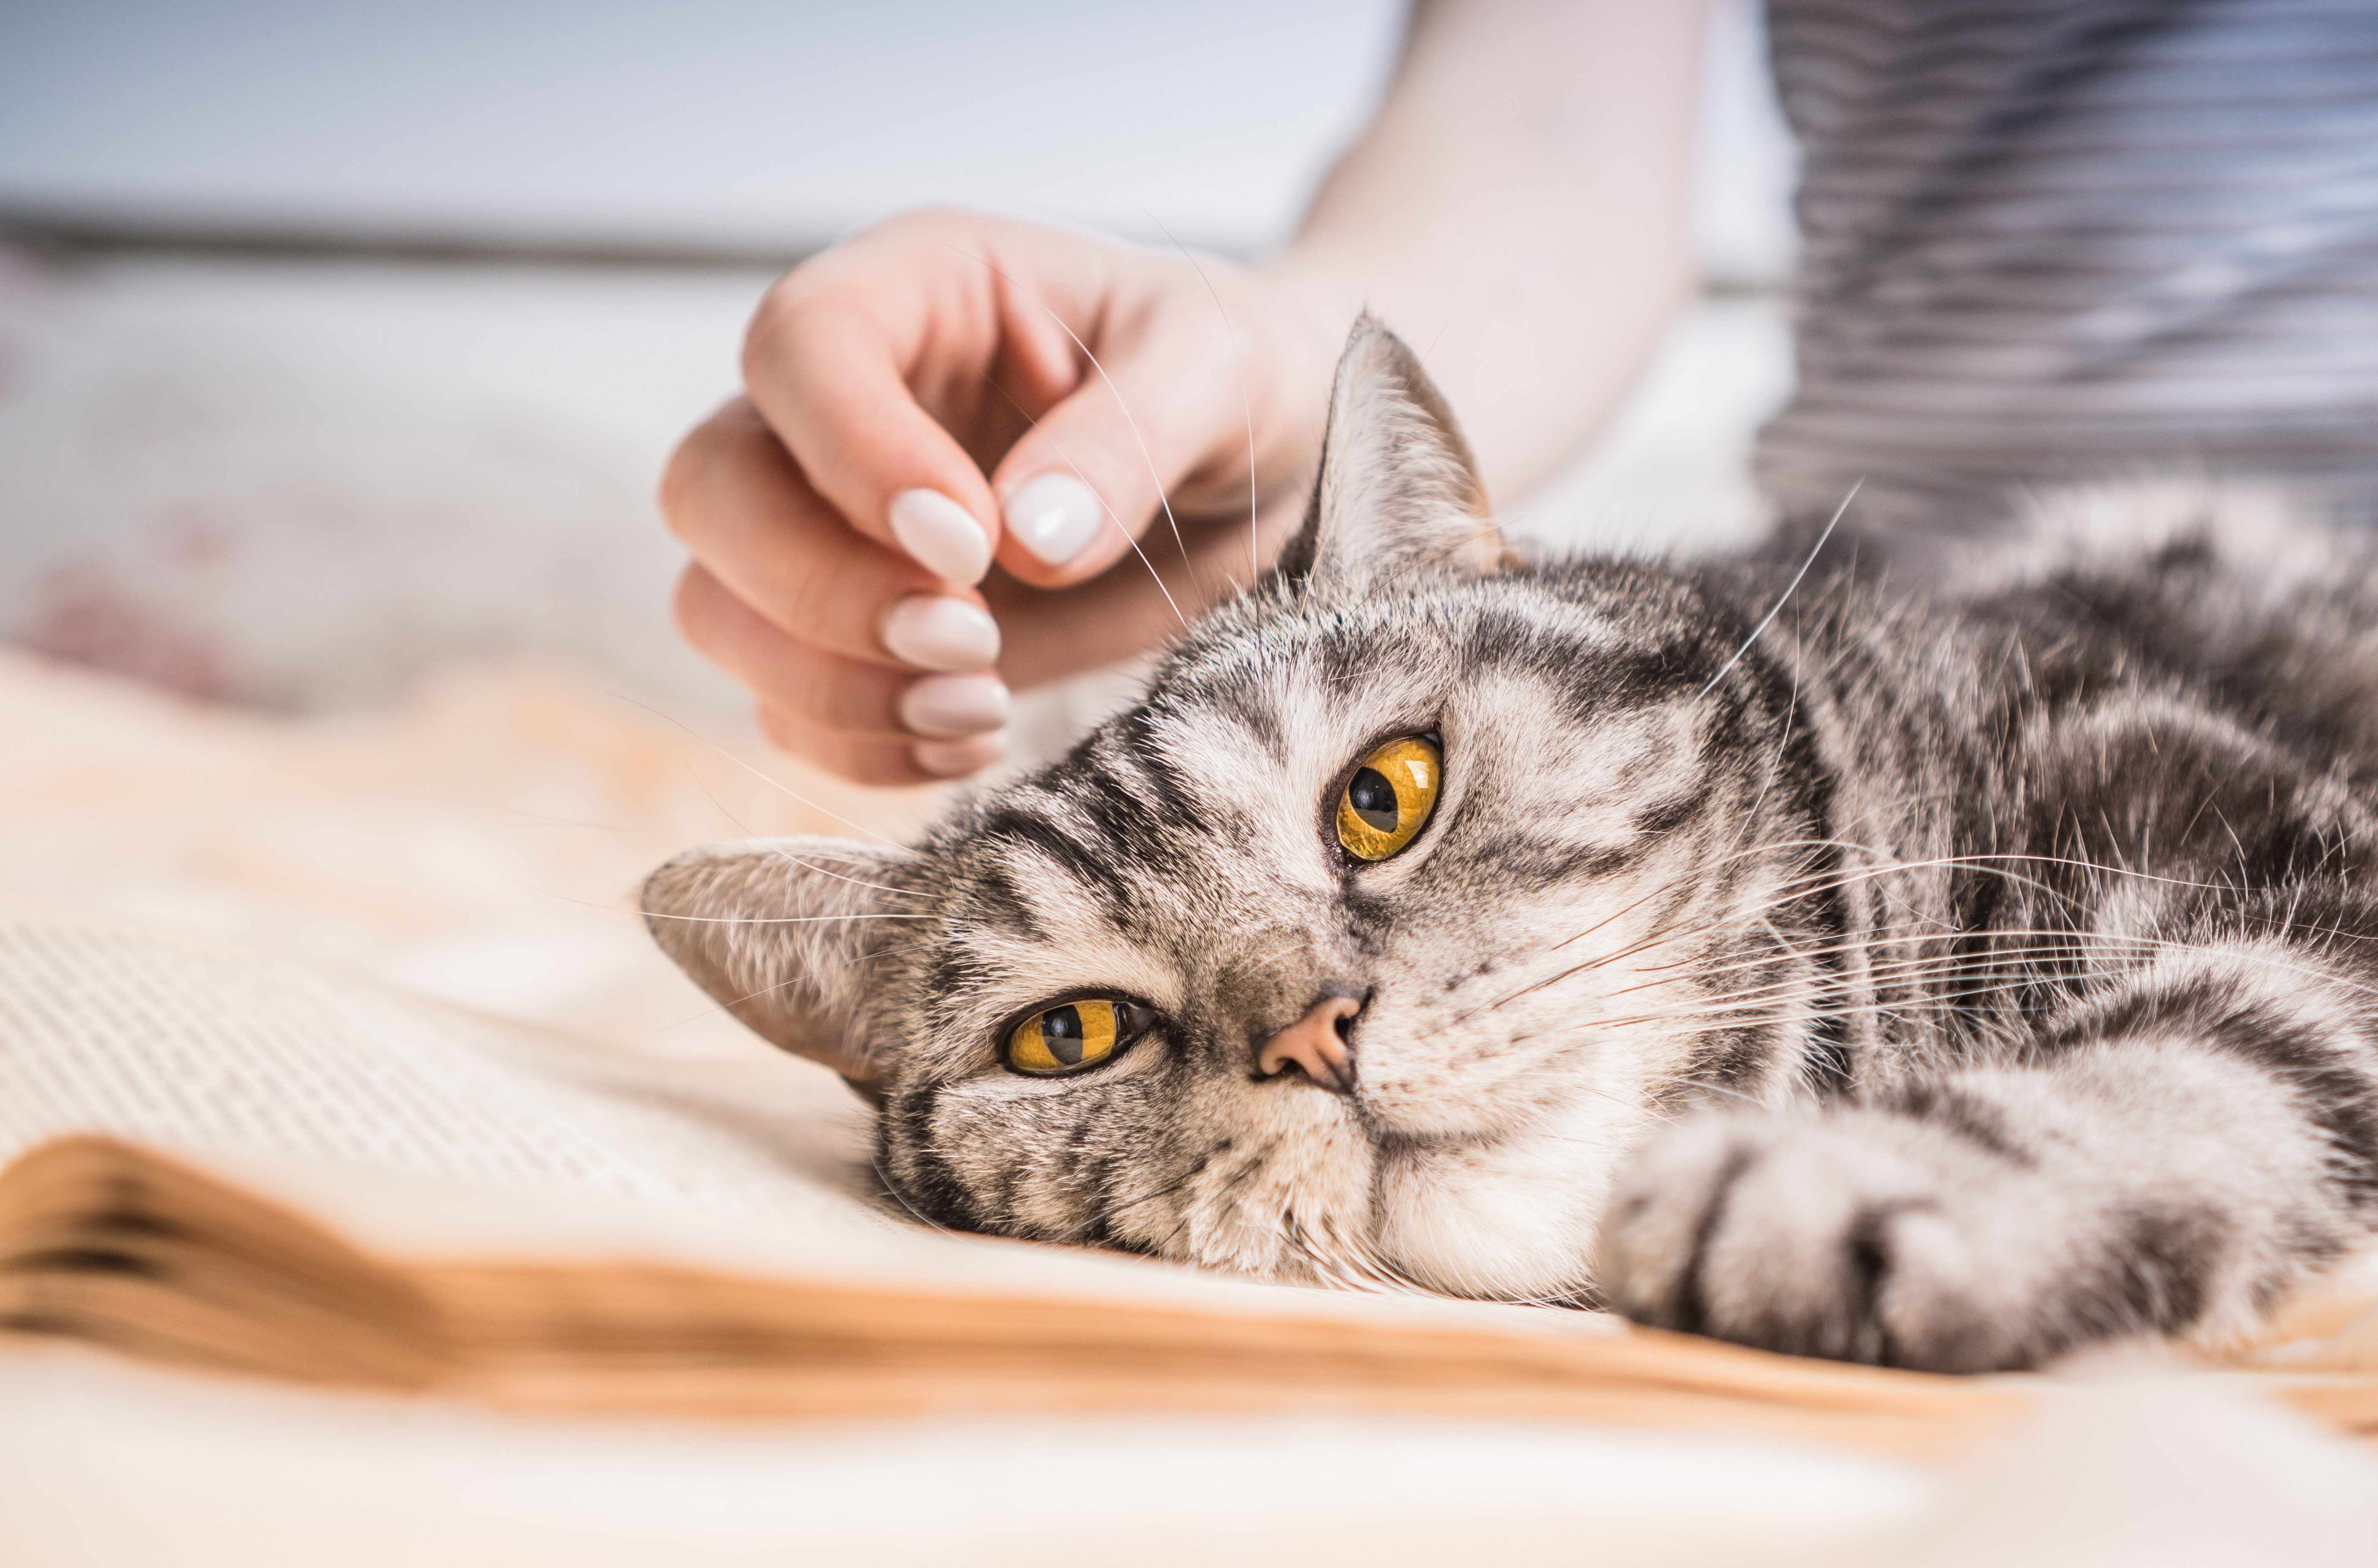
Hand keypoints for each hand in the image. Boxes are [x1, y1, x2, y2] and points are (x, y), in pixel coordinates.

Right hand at [660, 209, 1336, 783]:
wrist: (1265, 470)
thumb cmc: (1239, 380)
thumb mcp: (1223, 369)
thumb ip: (1130, 435)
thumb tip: (1025, 539)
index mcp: (918, 290)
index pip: (798, 347)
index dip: (852, 455)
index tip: (968, 546)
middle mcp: (843, 401)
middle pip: (711, 488)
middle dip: (820, 589)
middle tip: (976, 640)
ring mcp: (831, 521)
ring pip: (718, 603)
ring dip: (829, 682)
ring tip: (984, 703)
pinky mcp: (855, 631)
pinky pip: (780, 702)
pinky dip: (858, 744)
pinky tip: (972, 734)